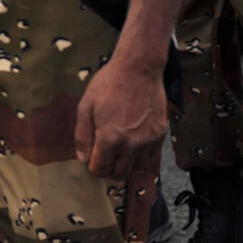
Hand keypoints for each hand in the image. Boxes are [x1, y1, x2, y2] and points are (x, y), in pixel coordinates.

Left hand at [74, 55, 168, 185]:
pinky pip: (151, 159)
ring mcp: (148, 141)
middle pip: (118, 173)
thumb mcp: (85, 106)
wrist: (139, 69)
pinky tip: (133, 149)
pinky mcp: (160, 135)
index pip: (100, 169)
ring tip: (118, 153)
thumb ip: (82, 135)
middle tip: (104, 156)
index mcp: (110, 138)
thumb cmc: (108, 85)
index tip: (91, 158)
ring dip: (125, 166)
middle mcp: (131, 144)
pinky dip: (141, 159)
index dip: (93, 166)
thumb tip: (82, 159)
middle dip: (108, 169)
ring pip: (136, 169)